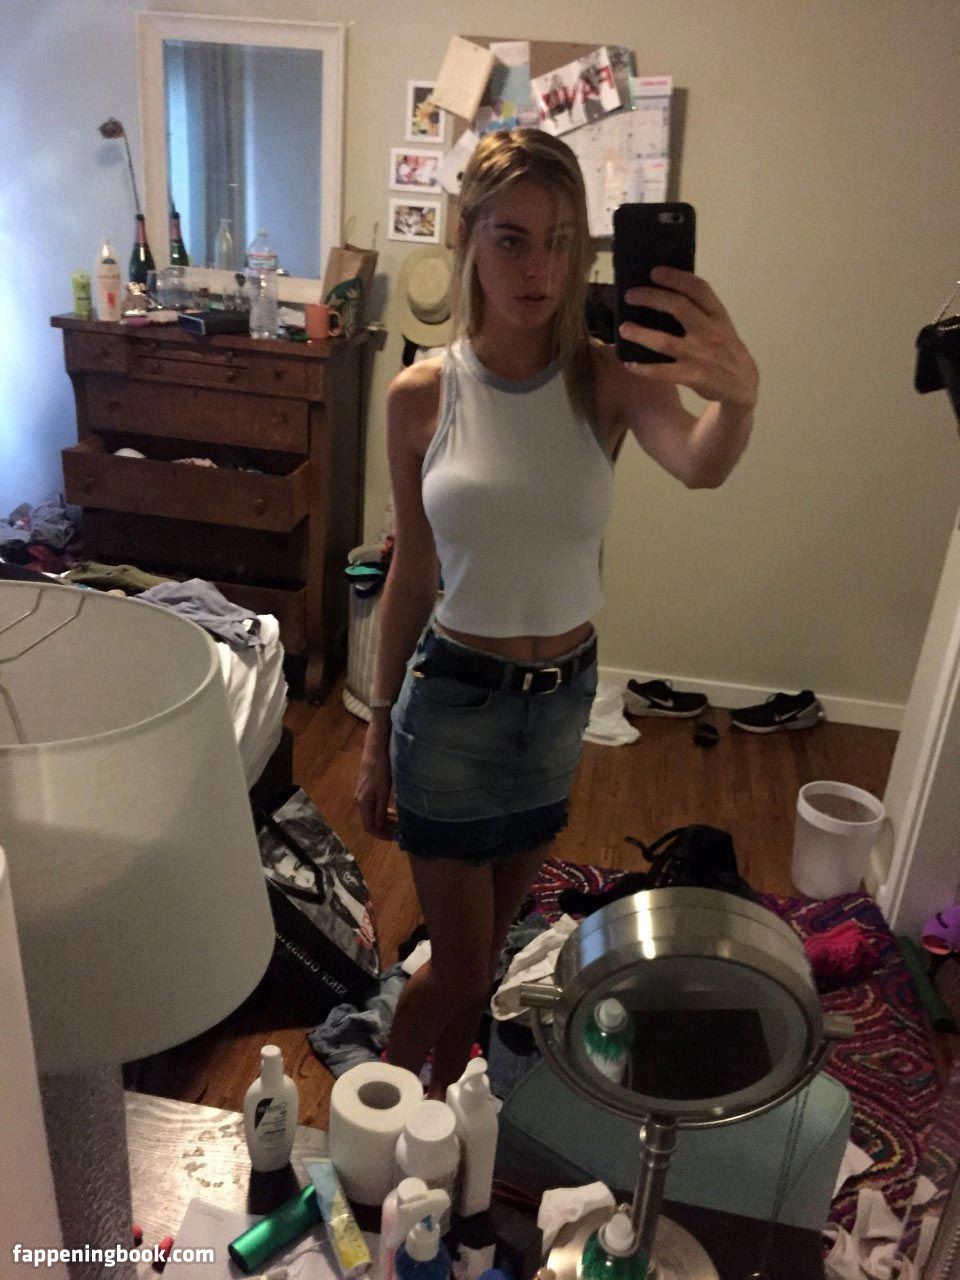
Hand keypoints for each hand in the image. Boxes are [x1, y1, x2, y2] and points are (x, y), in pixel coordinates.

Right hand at [355, 726, 394, 839]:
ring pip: (373, 815)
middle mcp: (361, 801)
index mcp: (364, 803)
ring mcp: (363, 795)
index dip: (380, 835)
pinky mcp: (367, 790)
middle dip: (385, 829)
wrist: (375, 751)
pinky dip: (383, 812)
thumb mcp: (383, 791)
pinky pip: (374, 807)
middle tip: (399, 831)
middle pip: (371, 822)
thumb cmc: (380, 770)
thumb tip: (378, 826)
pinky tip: (394, 810)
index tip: (393, 838)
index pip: (369, 827)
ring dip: (385, 821)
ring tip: (399, 822)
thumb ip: (380, 809)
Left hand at [619, 267, 757, 410]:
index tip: (654, 272)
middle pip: (678, 307)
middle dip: (651, 298)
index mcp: (718, 315)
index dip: (676, 277)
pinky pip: (662, 372)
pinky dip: (643, 368)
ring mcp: (701, 355)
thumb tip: (663, 292)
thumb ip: (700, 310)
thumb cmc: (724, 349)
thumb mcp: (720, 324)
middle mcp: (710, 331)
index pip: (699, 288)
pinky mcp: (693, 377)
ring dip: (640, 333)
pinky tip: (630, 363)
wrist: (742, 385)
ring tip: (623, 328)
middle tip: (629, 296)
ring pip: (665, 341)